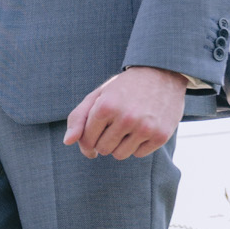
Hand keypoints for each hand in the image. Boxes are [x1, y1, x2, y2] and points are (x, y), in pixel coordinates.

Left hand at [64, 66, 185, 160]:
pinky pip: (138, 154)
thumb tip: (67, 142)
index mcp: (105, 106)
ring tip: (128, 126)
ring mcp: (145, 128)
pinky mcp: (160, 135)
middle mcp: (126, 118)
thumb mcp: (98, 96)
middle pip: (103, 149)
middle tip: (115, 124)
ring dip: (120, 145)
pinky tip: (142, 127)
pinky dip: (138, 145)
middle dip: (105, 140)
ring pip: (120, 155)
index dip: (89, 137)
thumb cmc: (124, 87)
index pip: (87, 140)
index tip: (97, 129)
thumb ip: (78, 118)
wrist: (162, 73)